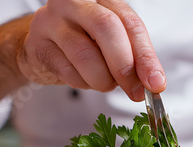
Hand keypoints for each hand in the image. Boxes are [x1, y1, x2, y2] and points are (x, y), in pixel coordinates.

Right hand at [17, 0, 165, 100]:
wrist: (41, 49)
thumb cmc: (83, 44)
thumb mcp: (112, 46)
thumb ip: (133, 60)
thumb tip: (153, 83)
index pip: (130, 23)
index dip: (146, 56)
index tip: (156, 83)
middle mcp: (75, 2)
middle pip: (106, 28)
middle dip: (125, 66)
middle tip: (135, 91)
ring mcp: (52, 20)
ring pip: (85, 53)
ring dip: (102, 79)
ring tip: (105, 85)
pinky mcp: (36, 44)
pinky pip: (66, 70)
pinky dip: (82, 83)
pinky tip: (84, 80)